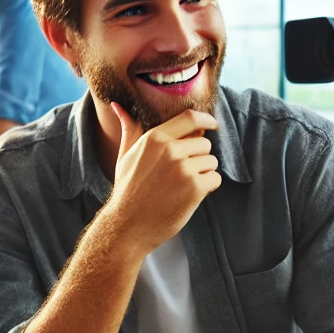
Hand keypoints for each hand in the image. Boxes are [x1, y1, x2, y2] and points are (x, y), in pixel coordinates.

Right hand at [104, 103, 220, 255]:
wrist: (128, 226)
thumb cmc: (127, 191)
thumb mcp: (125, 156)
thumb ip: (129, 129)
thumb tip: (118, 106)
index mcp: (155, 138)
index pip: (191, 118)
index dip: (206, 120)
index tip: (212, 125)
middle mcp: (170, 150)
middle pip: (204, 144)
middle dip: (199, 158)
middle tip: (183, 175)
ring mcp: (183, 169)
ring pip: (211, 162)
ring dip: (204, 174)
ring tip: (183, 187)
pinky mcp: (194, 188)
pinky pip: (215, 179)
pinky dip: (208, 188)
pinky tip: (190, 196)